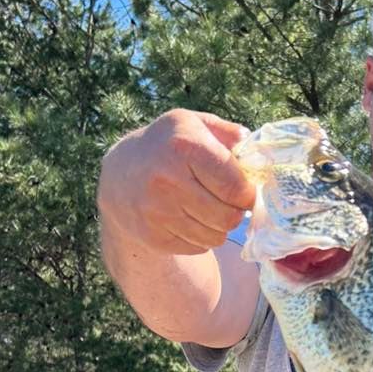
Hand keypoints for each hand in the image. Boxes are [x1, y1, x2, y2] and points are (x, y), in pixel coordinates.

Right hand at [97, 109, 254, 254]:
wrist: (120, 175)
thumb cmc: (168, 146)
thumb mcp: (192, 124)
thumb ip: (227, 132)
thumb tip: (252, 150)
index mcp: (184, 146)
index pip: (235, 187)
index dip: (248, 194)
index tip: (246, 192)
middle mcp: (168, 179)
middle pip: (228, 217)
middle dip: (237, 212)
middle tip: (230, 204)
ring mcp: (158, 211)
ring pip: (215, 236)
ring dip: (219, 227)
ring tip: (210, 210)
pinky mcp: (152, 235)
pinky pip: (198, 247)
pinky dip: (202, 237)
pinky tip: (190, 219)